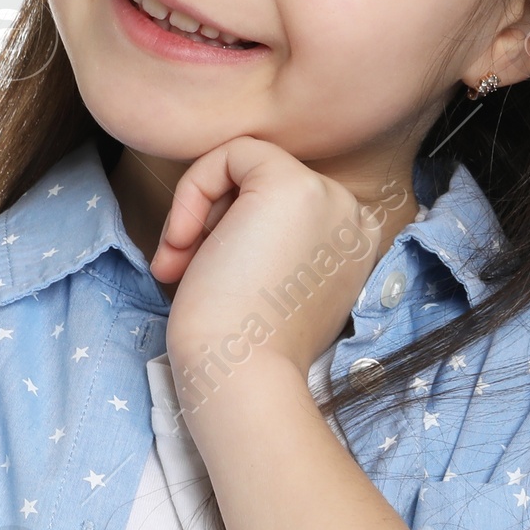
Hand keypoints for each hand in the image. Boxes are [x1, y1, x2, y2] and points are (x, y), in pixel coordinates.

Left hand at [152, 138, 409, 380]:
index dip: (234, 236)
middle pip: (264, 189)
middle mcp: (352, 218)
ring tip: (175, 266)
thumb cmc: (244, 349)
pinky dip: (193, 190)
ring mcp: (328, 197)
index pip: (284, 214)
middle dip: (212, 225)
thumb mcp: (271, 289)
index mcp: (354, 248)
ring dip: (198, 215)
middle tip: (180, 271)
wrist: (242, 375)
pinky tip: (179, 240)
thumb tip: (229, 220)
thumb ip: (271, 249)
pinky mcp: (289, 183)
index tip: (203, 278)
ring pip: (246, 170)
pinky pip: (230, 154)